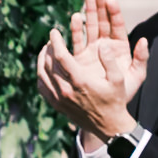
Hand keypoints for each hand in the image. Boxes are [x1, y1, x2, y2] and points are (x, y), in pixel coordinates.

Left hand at [38, 0, 149, 142]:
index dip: (55, 41)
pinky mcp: (56, 105)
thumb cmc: (115, 100)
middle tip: (51, 40)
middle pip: (48, 64)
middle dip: (47, 49)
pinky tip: (45, 68)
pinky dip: (40, 75)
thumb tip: (102, 45)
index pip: (60, 56)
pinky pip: (42, 87)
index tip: (54, 31)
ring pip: (41, 75)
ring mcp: (59, 99)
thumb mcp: (117, 79)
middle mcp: (66, 90)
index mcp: (80, 81)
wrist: (108, 126)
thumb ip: (110, 61)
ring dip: (41, 60)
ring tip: (46, 51)